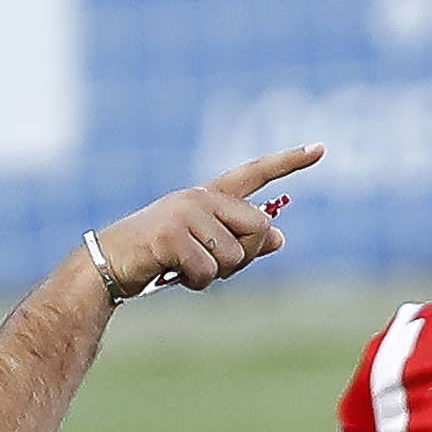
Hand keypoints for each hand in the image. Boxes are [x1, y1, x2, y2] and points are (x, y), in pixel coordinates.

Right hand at [94, 144, 323, 292]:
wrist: (110, 264)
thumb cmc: (158, 256)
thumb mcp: (204, 245)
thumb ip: (241, 239)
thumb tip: (280, 237)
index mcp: (209, 195)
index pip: (255, 173)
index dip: (289, 161)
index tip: (321, 148)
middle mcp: (201, 197)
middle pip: (259, 229)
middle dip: (243, 257)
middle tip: (210, 264)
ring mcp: (185, 214)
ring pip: (234, 255)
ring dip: (215, 274)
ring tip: (184, 268)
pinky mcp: (171, 236)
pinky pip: (208, 271)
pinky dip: (196, 283)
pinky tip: (172, 274)